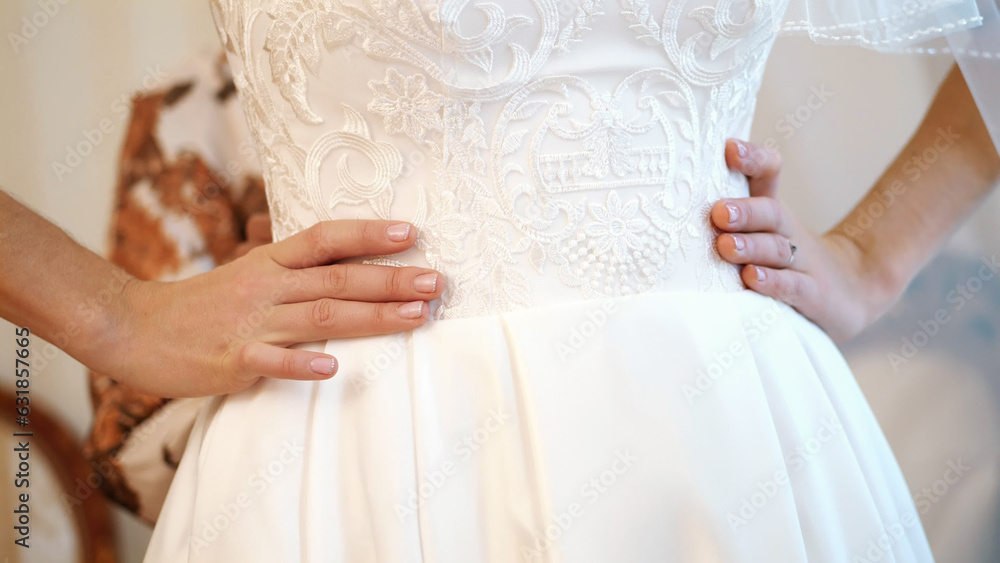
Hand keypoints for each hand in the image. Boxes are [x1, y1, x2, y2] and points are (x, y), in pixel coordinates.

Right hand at [108, 220, 443, 396]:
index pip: (326, 239)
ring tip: (416, 316)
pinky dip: (300, 365)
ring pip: (319, 316)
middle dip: (391, 280)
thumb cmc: (201, 304)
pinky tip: (331, 368)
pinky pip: (269, 361)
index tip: (413, 234)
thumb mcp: (247, 272)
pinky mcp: (231, 360)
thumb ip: (290, 266)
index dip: (369, 235)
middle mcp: (266, 286)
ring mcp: (250, 323)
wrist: (131, 328)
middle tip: (437, 281)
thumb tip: (340, 255)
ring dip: (371, 316)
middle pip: (337, 278)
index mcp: (269, 262)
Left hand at [711, 139, 898, 341]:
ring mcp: (802, 263)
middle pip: (770, 213)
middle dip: (744, 212)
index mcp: (772, 213)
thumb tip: (674, 205)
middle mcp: (787, 232)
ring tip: (726, 246)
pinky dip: (772, 282)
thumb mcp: (762, 234)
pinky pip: (792, 286)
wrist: (852, 288)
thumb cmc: (786, 261)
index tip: (730, 149)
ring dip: (751, 246)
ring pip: (777, 249)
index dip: (753, 160)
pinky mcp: (812, 294)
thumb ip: (727, 221)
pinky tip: (751, 278)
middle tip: (719, 212)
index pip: (768, 175)